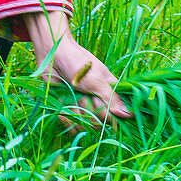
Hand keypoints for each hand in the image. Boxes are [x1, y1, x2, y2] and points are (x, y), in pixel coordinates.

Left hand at [23, 10, 131, 131]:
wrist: (51, 55)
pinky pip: (71, 125)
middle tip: (82, 97)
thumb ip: (112, 98)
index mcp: (109, 93)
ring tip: (70, 99)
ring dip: (76, 115)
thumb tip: (129, 115)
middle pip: (99, 122)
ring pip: (84, 125)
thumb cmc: (77, 62)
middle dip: (90, 113)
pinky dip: (65, 119)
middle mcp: (97, 102)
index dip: (110, 116)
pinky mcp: (68, 108)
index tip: (100, 107)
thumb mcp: (97, 80)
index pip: (117, 115)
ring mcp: (82, 106)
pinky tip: (61, 109)